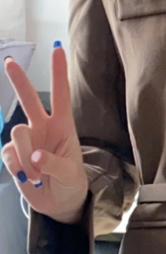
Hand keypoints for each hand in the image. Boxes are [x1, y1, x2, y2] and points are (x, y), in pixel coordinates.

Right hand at [1, 45, 88, 223]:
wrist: (58, 203)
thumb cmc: (70, 183)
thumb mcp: (70, 175)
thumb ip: (55, 164)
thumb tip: (35, 156)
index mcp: (63, 127)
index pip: (61, 95)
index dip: (58, 73)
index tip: (57, 50)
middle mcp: (43, 128)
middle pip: (29, 100)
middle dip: (19, 81)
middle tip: (9, 62)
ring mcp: (26, 140)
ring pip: (16, 134)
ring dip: (25, 156)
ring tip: (37, 174)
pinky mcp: (12, 154)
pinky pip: (7, 154)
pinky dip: (17, 168)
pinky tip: (27, 177)